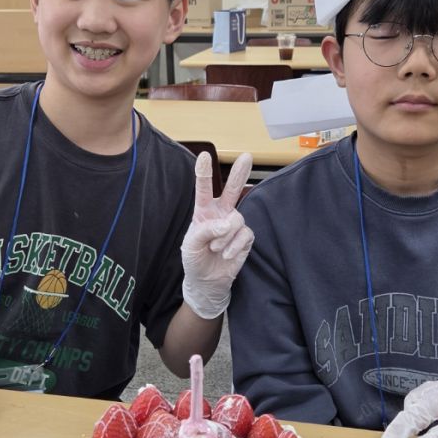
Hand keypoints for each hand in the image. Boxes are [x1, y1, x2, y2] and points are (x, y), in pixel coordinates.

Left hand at [181, 152, 254, 319]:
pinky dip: (234, 246)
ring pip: (236, 219)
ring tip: (216, 249)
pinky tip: (225, 255)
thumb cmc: (195, 259)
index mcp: (203, 211)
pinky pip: (244, 235)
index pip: (203, 189)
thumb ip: (206, 230)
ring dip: (224, 236)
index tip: (204, 156)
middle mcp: (220, 213)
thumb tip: (227, 224)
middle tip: (247, 157)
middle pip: (231, 190)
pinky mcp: (244, 237)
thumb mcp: (191, 245)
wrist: (206, 282)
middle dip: (239, 173)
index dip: (204, 173)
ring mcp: (234, 224)